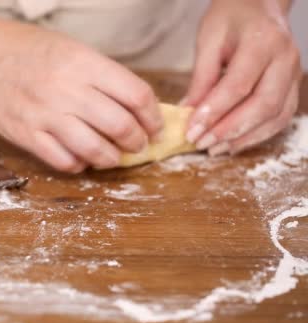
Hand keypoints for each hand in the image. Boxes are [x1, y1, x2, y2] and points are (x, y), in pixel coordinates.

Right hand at [0, 21, 162, 171]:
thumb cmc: (24, 49)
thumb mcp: (69, 48)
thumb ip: (100, 75)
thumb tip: (133, 105)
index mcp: (82, 62)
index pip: (136, 94)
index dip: (153, 116)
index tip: (154, 125)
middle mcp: (66, 89)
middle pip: (120, 126)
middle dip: (138, 141)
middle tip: (138, 144)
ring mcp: (44, 115)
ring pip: (95, 149)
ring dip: (112, 158)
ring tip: (114, 156)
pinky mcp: (25, 135)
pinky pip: (63, 161)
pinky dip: (79, 165)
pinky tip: (82, 159)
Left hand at [184, 0, 300, 155]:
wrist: (258, 5)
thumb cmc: (231, 18)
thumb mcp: (208, 40)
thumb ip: (201, 77)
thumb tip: (188, 114)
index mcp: (263, 41)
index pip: (238, 85)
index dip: (214, 112)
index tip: (191, 130)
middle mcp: (285, 59)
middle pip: (262, 105)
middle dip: (229, 130)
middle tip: (201, 143)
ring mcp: (294, 74)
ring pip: (275, 116)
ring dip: (243, 138)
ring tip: (214, 149)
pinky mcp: (293, 87)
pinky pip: (280, 119)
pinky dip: (257, 135)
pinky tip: (232, 143)